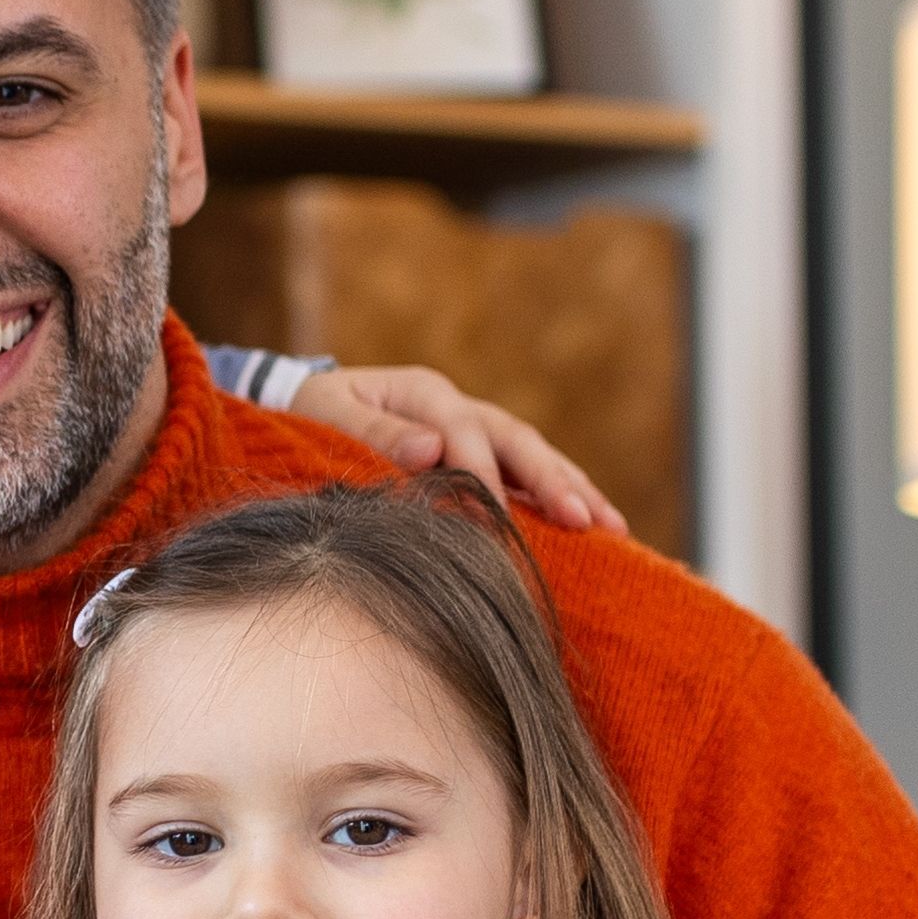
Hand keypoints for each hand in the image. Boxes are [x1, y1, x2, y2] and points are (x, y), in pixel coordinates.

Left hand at [293, 364, 619, 533]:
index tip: (494, 514)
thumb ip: (374, 432)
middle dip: (551, 480)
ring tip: (611, 527)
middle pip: (516, 439)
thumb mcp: (327, 416)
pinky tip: (592, 524)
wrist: (305, 408)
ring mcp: (473, 431)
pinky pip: (525, 475)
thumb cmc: (310, 416)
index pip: (464, 431)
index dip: (481, 472)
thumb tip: (430, 450)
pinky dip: (559, 496)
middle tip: (583, 519)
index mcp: (423, 391)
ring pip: (533, 456)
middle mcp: (457, 407)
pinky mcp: (478, 457)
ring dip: (573, 489)